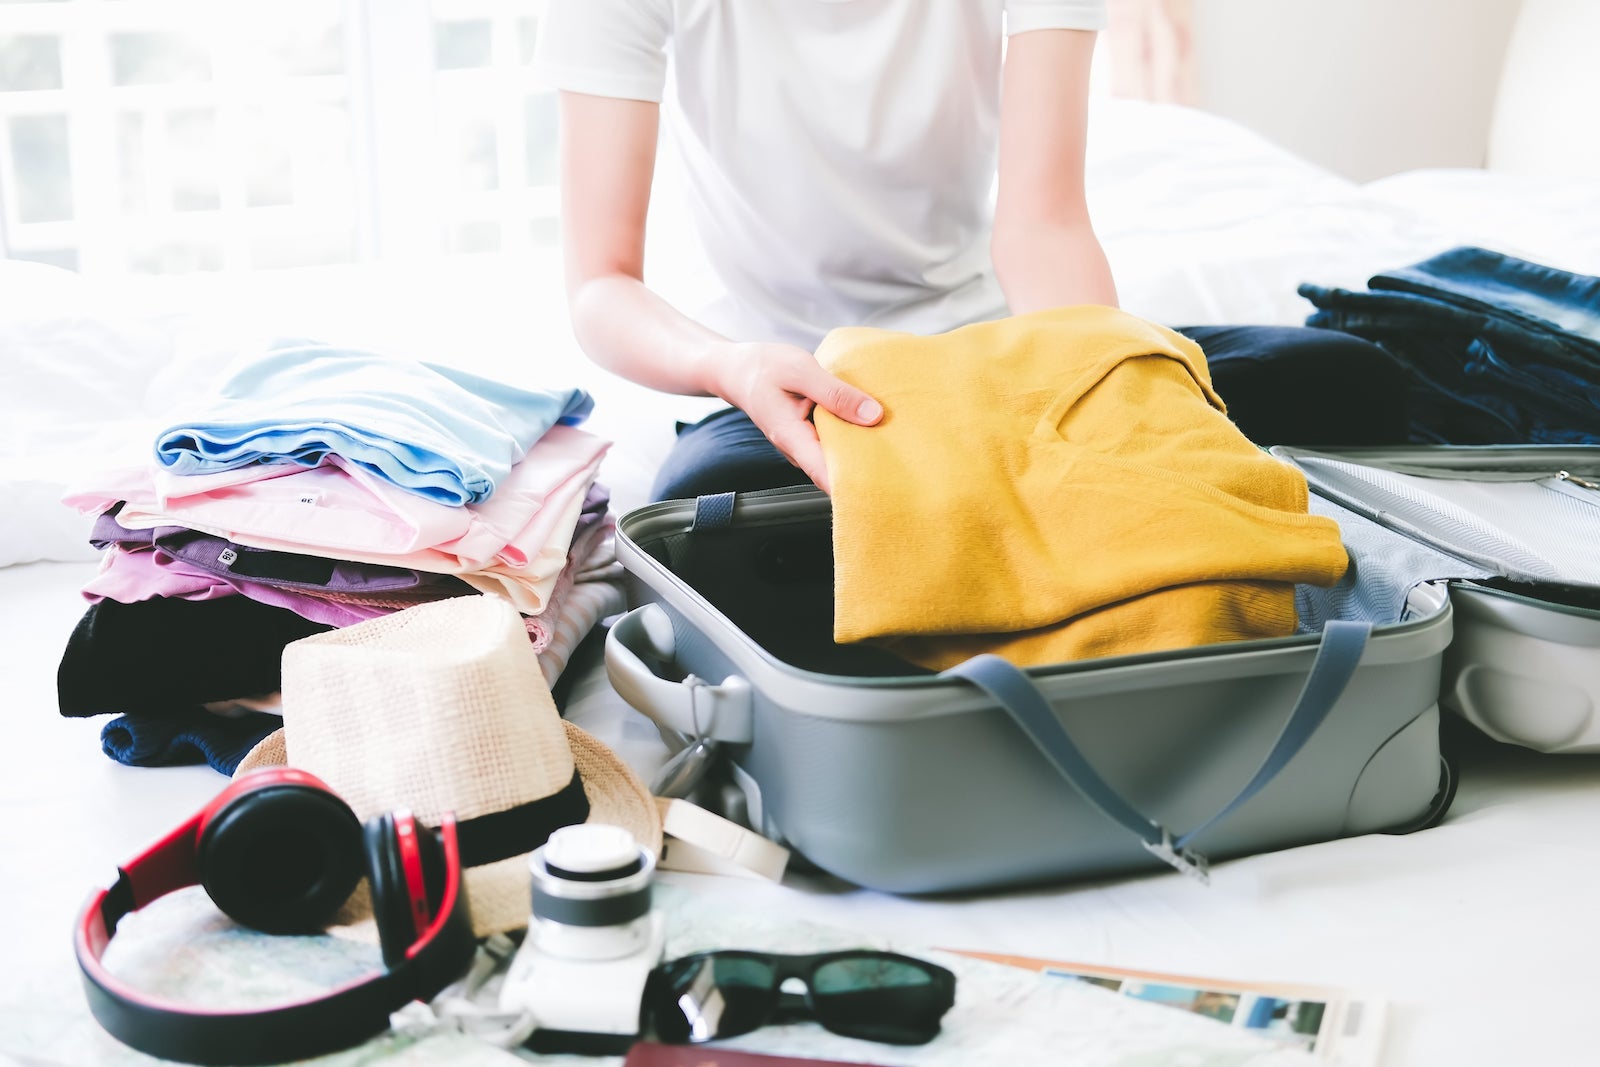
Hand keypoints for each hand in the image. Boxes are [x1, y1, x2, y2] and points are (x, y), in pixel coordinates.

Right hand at [704, 341, 882, 492]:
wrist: (737, 369)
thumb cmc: (764, 368)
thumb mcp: (802, 370)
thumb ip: (837, 393)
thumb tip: (873, 415)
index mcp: (794, 438)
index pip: (829, 477)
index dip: (857, 487)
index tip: (887, 486)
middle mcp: (799, 450)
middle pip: (838, 474)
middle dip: (868, 472)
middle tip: (904, 465)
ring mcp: (804, 446)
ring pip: (838, 461)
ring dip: (863, 455)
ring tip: (897, 446)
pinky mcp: (809, 438)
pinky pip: (835, 446)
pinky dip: (854, 439)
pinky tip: (874, 429)